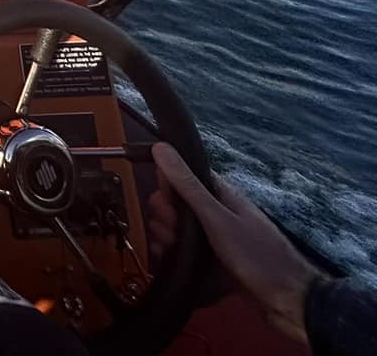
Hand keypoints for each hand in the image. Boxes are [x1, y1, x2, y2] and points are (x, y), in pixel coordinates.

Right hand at [150, 142, 320, 343]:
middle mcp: (217, 214)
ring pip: (178, 230)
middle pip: (177, 206)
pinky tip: (165, 262)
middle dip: (165, 217)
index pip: (184, 178)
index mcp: (221, 195)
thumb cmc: (256, 255)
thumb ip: (188, 186)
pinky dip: (171, 255)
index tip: (163, 204)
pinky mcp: (212, 262)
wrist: (288, 302)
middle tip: (170, 233)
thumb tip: (161, 146)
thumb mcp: (218, 219)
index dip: (168, 187)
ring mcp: (214, 239)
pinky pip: (184, 252)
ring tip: (167, 250)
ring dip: (165, 237)